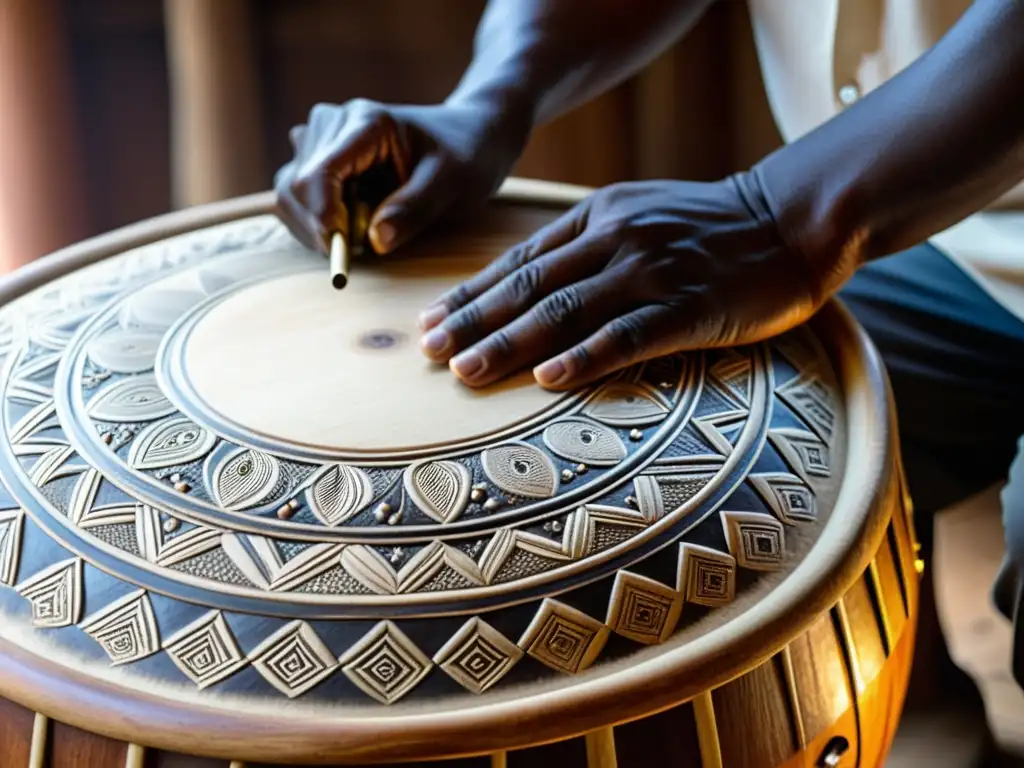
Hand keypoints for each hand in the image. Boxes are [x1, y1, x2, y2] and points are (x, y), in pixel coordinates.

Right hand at [274, 98, 529, 253]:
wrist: (466, 137)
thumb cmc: (464, 157)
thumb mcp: (451, 184)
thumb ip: (414, 209)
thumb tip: (376, 241)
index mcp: (366, 122)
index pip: (320, 172)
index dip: (323, 216)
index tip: (343, 249)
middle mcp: (332, 123)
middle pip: (297, 186)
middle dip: (322, 226)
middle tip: (363, 246)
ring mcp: (318, 139)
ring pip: (289, 194)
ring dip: (316, 226)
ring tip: (364, 231)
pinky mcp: (314, 158)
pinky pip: (294, 198)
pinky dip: (314, 223)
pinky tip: (350, 226)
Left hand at [417, 176, 830, 389]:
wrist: (791, 221)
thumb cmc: (709, 226)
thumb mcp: (639, 213)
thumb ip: (587, 242)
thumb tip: (530, 280)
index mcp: (598, 216)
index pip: (520, 262)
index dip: (471, 294)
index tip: (430, 322)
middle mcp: (616, 238)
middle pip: (529, 287)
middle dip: (473, 321)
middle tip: (429, 352)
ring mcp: (652, 271)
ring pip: (565, 311)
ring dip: (511, 343)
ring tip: (468, 371)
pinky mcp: (688, 307)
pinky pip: (626, 335)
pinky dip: (583, 358)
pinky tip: (547, 379)